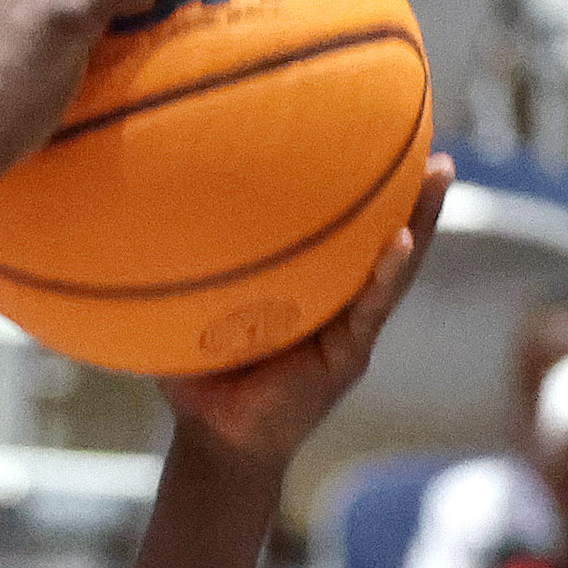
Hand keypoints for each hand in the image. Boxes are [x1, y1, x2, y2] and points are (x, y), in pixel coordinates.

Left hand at [157, 156, 452, 462]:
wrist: (213, 439)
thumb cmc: (196, 376)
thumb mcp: (185, 315)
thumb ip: (177, 272)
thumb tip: (127, 214)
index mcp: (305, 286)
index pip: (337, 227)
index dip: (356, 185)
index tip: (370, 128)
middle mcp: (335, 300)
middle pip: (380, 233)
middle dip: (407, 188)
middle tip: (427, 134)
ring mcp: (348, 327)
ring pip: (396, 264)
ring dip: (421, 219)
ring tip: (441, 174)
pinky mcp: (348, 356)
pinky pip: (373, 309)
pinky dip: (389, 275)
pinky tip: (402, 241)